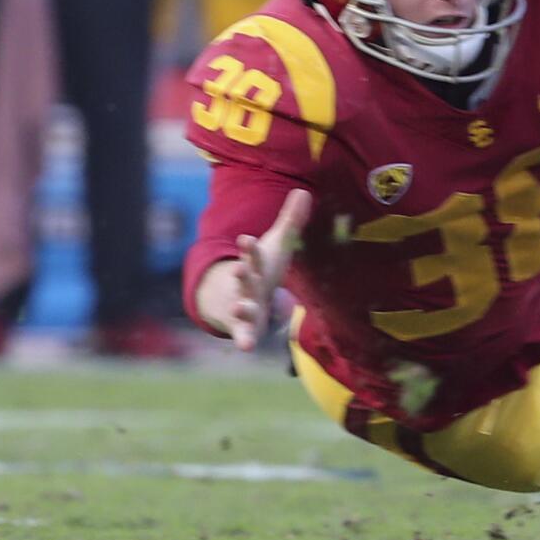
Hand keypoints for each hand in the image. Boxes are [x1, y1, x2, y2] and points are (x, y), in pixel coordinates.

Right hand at [219, 189, 310, 351]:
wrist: (236, 299)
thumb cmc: (262, 271)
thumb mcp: (277, 246)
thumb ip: (290, 222)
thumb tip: (303, 192)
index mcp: (255, 265)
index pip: (253, 254)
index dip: (249, 248)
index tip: (245, 239)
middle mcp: (246, 286)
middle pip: (245, 279)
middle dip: (242, 274)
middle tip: (238, 269)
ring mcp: (243, 307)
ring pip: (241, 307)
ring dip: (240, 308)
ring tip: (238, 308)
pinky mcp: (245, 328)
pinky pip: (244, 335)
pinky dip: (244, 339)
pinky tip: (246, 347)